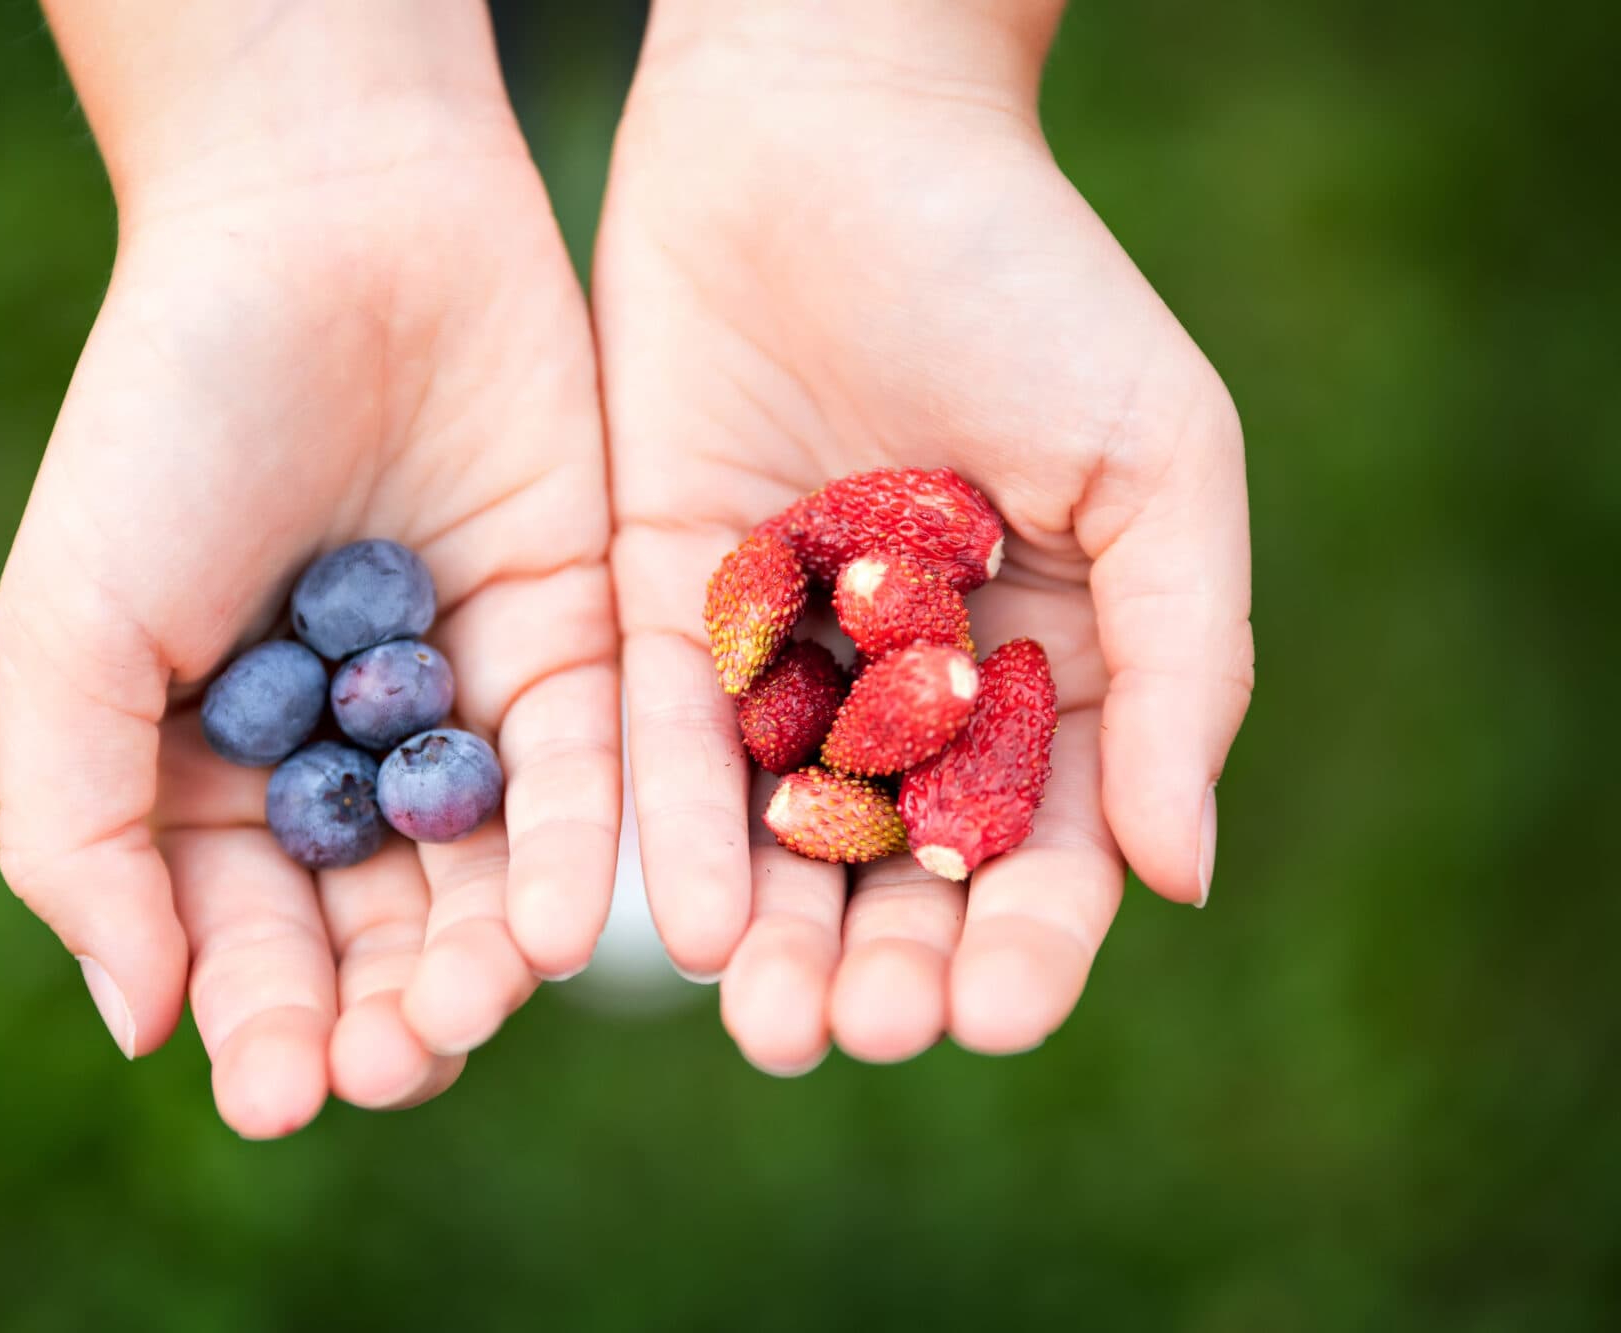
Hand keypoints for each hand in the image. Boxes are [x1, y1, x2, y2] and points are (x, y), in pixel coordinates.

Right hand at [0, 6, 616, 1134]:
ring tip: (468, 1013)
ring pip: (484, 876)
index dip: (260, 1023)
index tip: (277, 1094)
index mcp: (209, 771)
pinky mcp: (574, 644)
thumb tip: (142, 1025)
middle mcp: (346, 759)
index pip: (244, 942)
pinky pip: (582, 776)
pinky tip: (555, 932)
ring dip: (479, 962)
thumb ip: (78, 830)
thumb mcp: (69, 627)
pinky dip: (568, 854)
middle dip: (384, 1012)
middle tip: (392, 1061)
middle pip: (377, 932)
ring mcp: (463, 706)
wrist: (326, 229)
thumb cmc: (166, 423)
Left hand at [598, 0, 1252, 1070]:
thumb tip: (1184, 877)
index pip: (1039, 838)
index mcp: (1042, 660)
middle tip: (861, 1032)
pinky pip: (661, 742)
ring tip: (772, 1027)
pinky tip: (678, 926)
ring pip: (773, 831)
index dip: (1031, 937)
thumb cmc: (1025, 280)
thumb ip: (1182, 662)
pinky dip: (672, 830)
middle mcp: (903, 681)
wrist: (829, 133)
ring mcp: (776, 652)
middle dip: (885, 960)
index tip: (1004, 1011)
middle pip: (896, 865)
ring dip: (773, 937)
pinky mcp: (655, 603)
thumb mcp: (1155, 461)